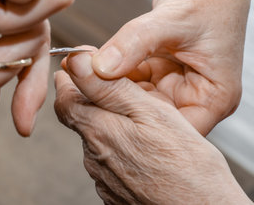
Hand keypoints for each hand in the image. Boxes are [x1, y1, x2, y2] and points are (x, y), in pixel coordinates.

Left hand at [55, 50, 252, 203]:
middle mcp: (96, 157)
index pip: (66, 100)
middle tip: (107, 86)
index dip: (69, 80)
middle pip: (82, 120)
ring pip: (98, 141)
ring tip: (133, 117)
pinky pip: (111, 163)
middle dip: (90, 100)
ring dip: (108, 125)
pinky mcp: (117, 193)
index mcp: (100, 131)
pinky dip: (120, 148)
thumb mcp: (150, 112)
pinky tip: (141, 147)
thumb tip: (76, 62)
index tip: (76, 67)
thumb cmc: (187, 166)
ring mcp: (105, 179)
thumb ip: (109, 88)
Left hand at [92, 0, 249, 134]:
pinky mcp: (160, 69)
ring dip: (108, 84)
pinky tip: (87, 62)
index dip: (141, 126)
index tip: (102, 113)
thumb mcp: (173, 19)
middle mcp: (196, 95)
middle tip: (79, 90)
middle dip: (116, 101)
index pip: (176, 131)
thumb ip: (136, 43)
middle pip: (152, 116)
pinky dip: (110, 70)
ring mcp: (176, 83)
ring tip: (78, 71)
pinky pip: (131, 78)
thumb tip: (100, 68)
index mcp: (216, 96)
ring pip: (136, 97)